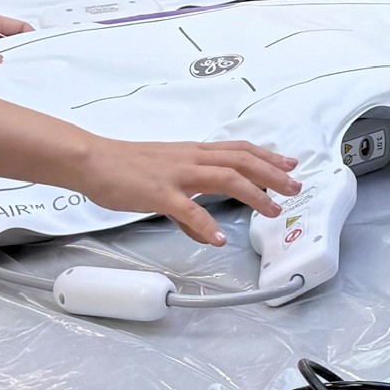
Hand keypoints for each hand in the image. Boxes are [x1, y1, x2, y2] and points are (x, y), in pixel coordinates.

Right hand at [73, 138, 301, 245]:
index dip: (267, 157)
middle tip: (295, 187)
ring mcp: (177, 175)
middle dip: (272, 174)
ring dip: (254, 194)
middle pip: (241, 161)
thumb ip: (188, 205)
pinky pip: (188, 210)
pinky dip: (206, 225)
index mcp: (193, 153)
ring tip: (272, 210)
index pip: (238, 150)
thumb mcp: (164, 180)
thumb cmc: (125, 166)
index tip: (289, 165)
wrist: (93, 159)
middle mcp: (191, 159)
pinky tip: (220, 238)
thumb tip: (207, 231)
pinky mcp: (159, 193)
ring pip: (225, 178)